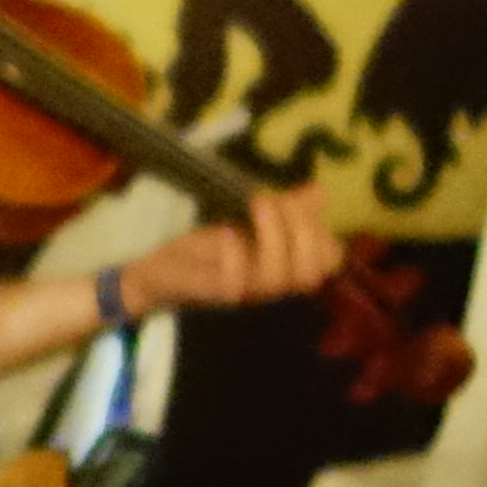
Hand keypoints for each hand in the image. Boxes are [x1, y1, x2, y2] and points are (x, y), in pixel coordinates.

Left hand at [111, 185, 338, 316]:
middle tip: (275, 200)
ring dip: (273, 236)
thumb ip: (286, 209)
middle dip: (303, 231)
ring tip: (258, 203)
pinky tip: (228, 233)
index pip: (329, 260)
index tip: (299, 201)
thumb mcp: (249, 222)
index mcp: (284, 266)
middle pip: (310, 271)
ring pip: (278, 278)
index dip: (322, 232)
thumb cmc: (207, 250)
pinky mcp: (212, 294)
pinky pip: (236, 286)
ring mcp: (243, 292)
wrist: (157, 272)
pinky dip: (236, 256)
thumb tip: (320, 192)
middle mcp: (269, 284)